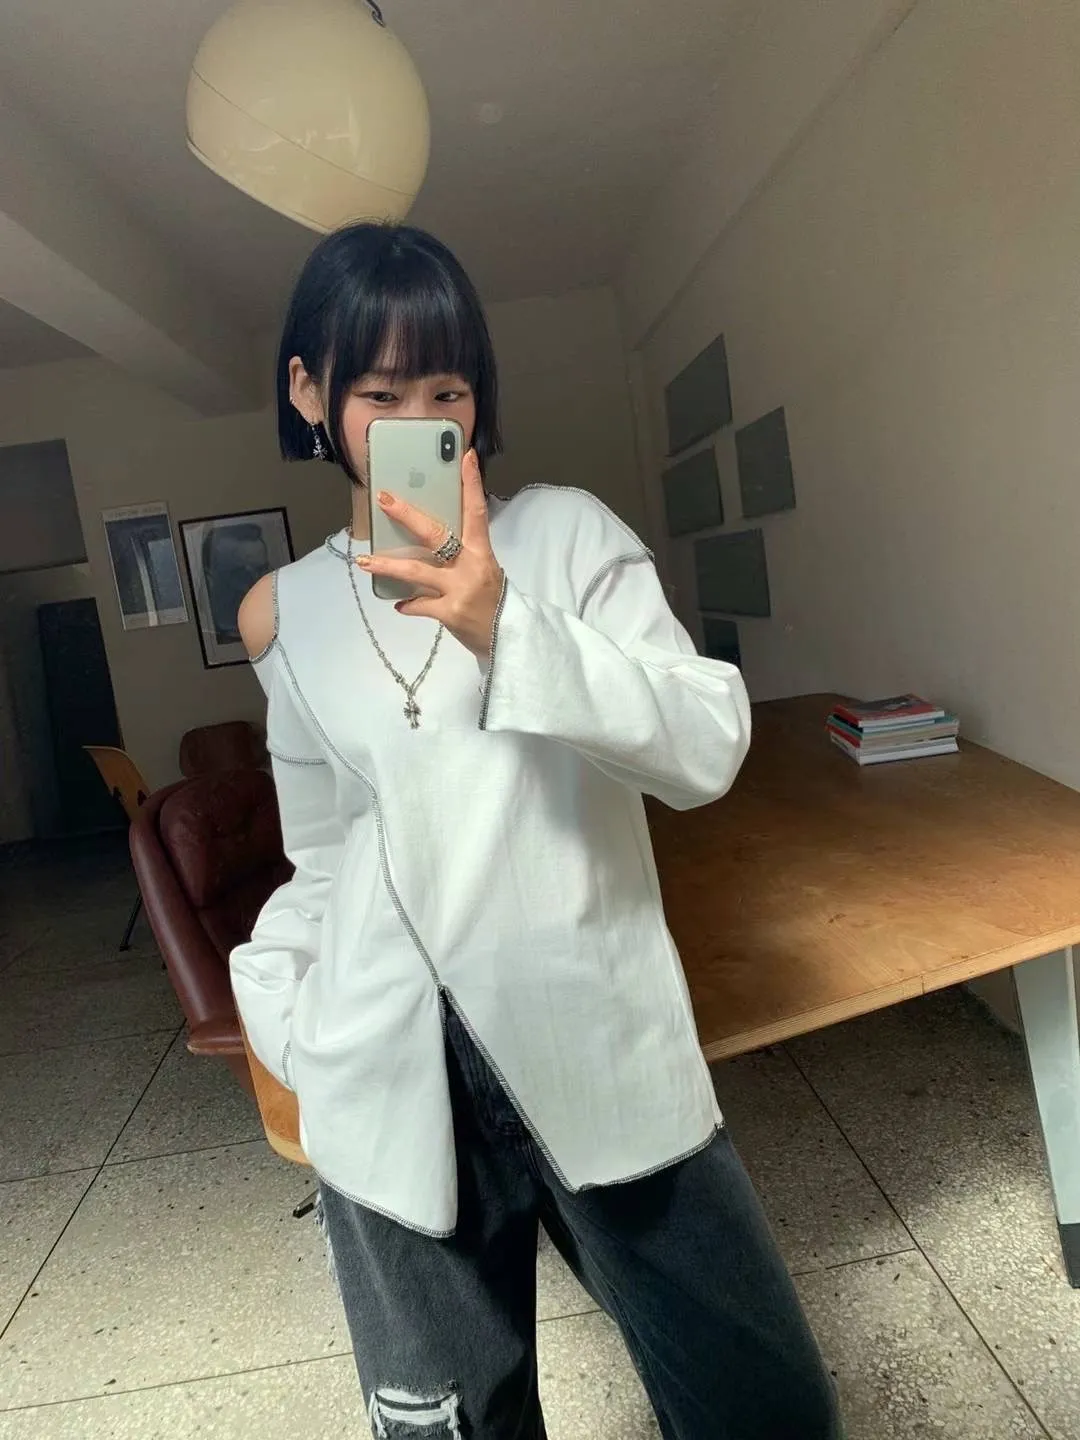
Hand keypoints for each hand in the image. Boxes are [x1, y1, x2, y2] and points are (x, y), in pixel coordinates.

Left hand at [356, 449, 503, 658]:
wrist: (508, 639)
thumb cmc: (494, 601)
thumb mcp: (484, 570)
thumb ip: (462, 555)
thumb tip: (430, 539)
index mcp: (482, 551)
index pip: (476, 511)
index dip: (471, 483)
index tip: (465, 456)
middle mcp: (471, 566)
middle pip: (436, 534)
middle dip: (407, 515)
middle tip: (384, 499)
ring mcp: (460, 589)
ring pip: (417, 570)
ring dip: (387, 566)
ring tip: (364, 561)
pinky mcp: (450, 612)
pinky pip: (420, 604)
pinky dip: (408, 604)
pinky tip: (399, 604)